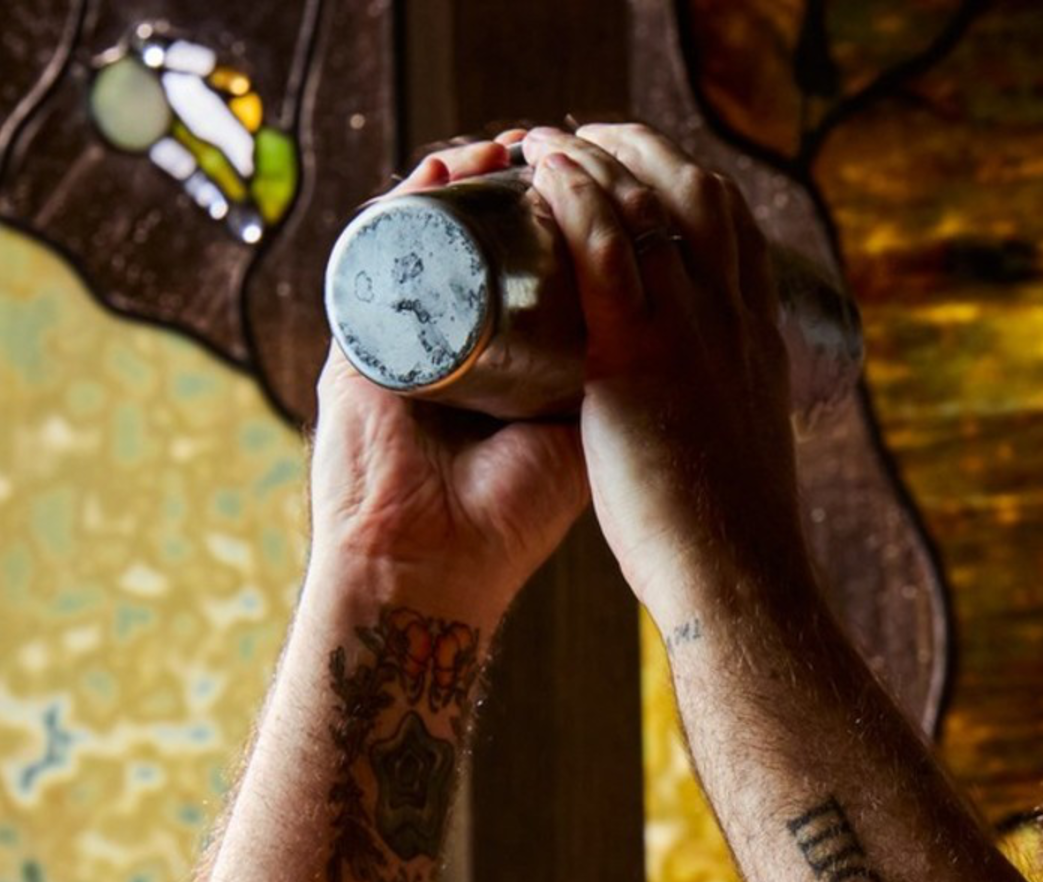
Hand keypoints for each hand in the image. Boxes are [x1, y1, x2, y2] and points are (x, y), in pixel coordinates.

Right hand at [307, 137, 588, 619]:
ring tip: (503, 150)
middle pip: (474, 233)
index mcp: (491, 353)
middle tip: (552, 148)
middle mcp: (442, 332)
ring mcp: (396, 329)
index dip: (558, 215)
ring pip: (427, 228)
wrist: (432, 573)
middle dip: (512, 183)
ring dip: (462, 177)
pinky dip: (408, 203)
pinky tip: (444, 172)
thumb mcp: (584, 439)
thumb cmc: (508, 521)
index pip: (521, 263)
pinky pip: (375, 250)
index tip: (601, 179)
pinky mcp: (356, 338)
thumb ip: (623, 388)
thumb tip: (685, 327)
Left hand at [519, 124, 815, 635]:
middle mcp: (735, 318)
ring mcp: (693, 330)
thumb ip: (718, 427)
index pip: (734, 228)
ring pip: (648, 202)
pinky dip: (574, 191)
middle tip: (585, 140)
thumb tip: (698, 432)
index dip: (686, 185)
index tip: (643, 172)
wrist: (739, 582)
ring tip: (547, 142)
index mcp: (762, 341)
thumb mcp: (741, 459)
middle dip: (640, 150)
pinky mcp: (641, 354)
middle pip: (697, 192)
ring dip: (596, 153)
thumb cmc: (735, 545)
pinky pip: (605, 245)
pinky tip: (543, 166)